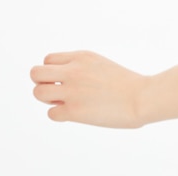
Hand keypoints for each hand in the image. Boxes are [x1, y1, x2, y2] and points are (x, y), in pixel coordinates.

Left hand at [30, 51, 148, 127]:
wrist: (142, 98)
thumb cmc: (125, 84)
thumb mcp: (99, 64)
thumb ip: (78, 67)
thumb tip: (57, 81)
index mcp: (80, 57)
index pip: (47, 60)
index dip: (51, 72)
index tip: (64, 81)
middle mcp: (73, 71)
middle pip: (35, 73)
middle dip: (41, 84)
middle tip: (55, 92)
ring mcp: (72, 91)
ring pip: (38, 93)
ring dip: (46, 100)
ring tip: (61, 103)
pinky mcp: (74, 111)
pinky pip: (51, 114)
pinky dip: (58, 115)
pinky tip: (73, 115)